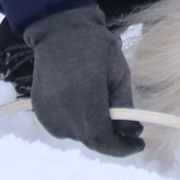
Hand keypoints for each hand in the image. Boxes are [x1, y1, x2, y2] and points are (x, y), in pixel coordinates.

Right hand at [22, 3, 144, 156]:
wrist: (60, 32)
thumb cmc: (96, 48)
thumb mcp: (119, 73)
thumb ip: (125, 107)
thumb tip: (132, 133)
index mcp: (85, 101)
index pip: (102, 140)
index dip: (122, 148)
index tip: (139, 144)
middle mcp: (63, 112)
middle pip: (91, 140)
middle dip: (112, 138)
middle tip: (128, 130)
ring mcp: (48, 114)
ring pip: (78, 135)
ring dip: (94, 130)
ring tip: (103, 107)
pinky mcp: (41, 112)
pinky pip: (64, 128)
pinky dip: (79, 123)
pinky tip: (84, 104)